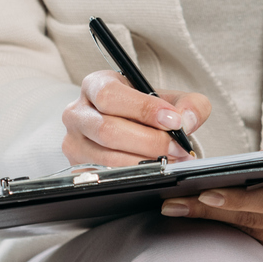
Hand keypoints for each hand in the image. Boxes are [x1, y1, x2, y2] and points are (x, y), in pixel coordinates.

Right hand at [62, 70, 212, 166]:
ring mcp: (73, 142)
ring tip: (170, 161)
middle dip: (148, 141)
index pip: (111, 95)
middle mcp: (77, 112)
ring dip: (143, 163)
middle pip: (108, 130)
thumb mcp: (172, 99)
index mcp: (96, 85)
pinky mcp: (77, 168)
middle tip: (177, 148)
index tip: (174, 121)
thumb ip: (189, 105)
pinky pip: (104, 177)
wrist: (133, 129)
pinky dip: (133, 176)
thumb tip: (186, 121)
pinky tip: (153, 172)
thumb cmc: (147, 111)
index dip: (143, 109)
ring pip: (106, 157)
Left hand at [159, 139, 262, 261]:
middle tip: (176, 204)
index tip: (203, 194)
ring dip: (219, 225)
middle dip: (213, 211)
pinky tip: (215, 228)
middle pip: (256, 220)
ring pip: (253, 237)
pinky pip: (260, 251)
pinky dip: (237, 238)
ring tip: (185, 211)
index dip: (236, 198)